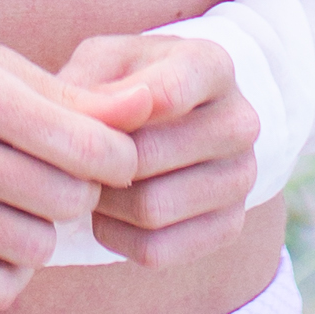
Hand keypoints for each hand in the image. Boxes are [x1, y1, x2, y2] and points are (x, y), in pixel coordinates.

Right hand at [0, 16, 152, 312]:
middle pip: (68, 201)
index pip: (91, 150)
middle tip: (57, 169)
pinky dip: (9, 266)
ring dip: (43, 226)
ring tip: (21, 195)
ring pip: (36, 248)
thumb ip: (68, 95)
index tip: (104, 149)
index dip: (116, 154)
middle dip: (79, 188)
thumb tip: (148, 112)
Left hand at [56, 33, 260, 268]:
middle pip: (149, 157)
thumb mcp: (102, 62)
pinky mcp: (230, 225)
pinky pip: (158, 251)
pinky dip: (117, 237)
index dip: (114, 113)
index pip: (168, 92)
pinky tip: (108, 213)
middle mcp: (239, 121)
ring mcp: (242, 177)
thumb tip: (103, 118)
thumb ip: (91, 85)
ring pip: (152, 209)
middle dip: (98, 163)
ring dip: (104, 203)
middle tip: (72, 160)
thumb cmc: (125, 82)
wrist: (168, 120)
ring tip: (89, 183)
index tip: (87, 118)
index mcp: (211, 65)